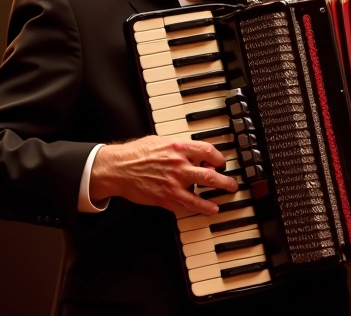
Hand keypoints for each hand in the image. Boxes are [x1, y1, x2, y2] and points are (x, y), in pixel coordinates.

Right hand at [89, 135, 238, 215]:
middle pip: (211, 174)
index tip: (221, 163)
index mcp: (179, 148)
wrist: (118, 168)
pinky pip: (187, 206)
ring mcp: (174, 184)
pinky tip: (206, 210)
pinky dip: (198, 209)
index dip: (219, 158)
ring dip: (215, 199)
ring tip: (222, 201)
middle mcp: (179, 166)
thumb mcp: (161, 141)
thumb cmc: (136, 153)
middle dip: (225, 181)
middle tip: (231, 184)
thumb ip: (179, 147)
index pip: (208, 151)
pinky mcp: (166, 198)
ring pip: (201, 194)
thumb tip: (194, 152)